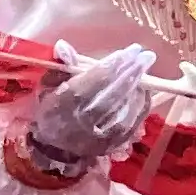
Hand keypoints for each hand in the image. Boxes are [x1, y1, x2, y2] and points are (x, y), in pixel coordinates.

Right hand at [22, 41, 153, 173]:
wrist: (53, 148)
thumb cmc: (52, 108)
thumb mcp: (48, 85)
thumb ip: (61, 66)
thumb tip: (64, 45)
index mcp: (62, 106)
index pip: (91, 84)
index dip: (112, 66)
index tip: (131, 50)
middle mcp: (81, 125)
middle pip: (111, 98)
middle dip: (131, 75)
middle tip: (146, 56)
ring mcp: (97, 140)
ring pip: (124, 114)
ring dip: (138, 90)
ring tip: (144, 71)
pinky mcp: (111, 147)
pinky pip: (131, 127)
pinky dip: (140, 107)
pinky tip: (144, 91)